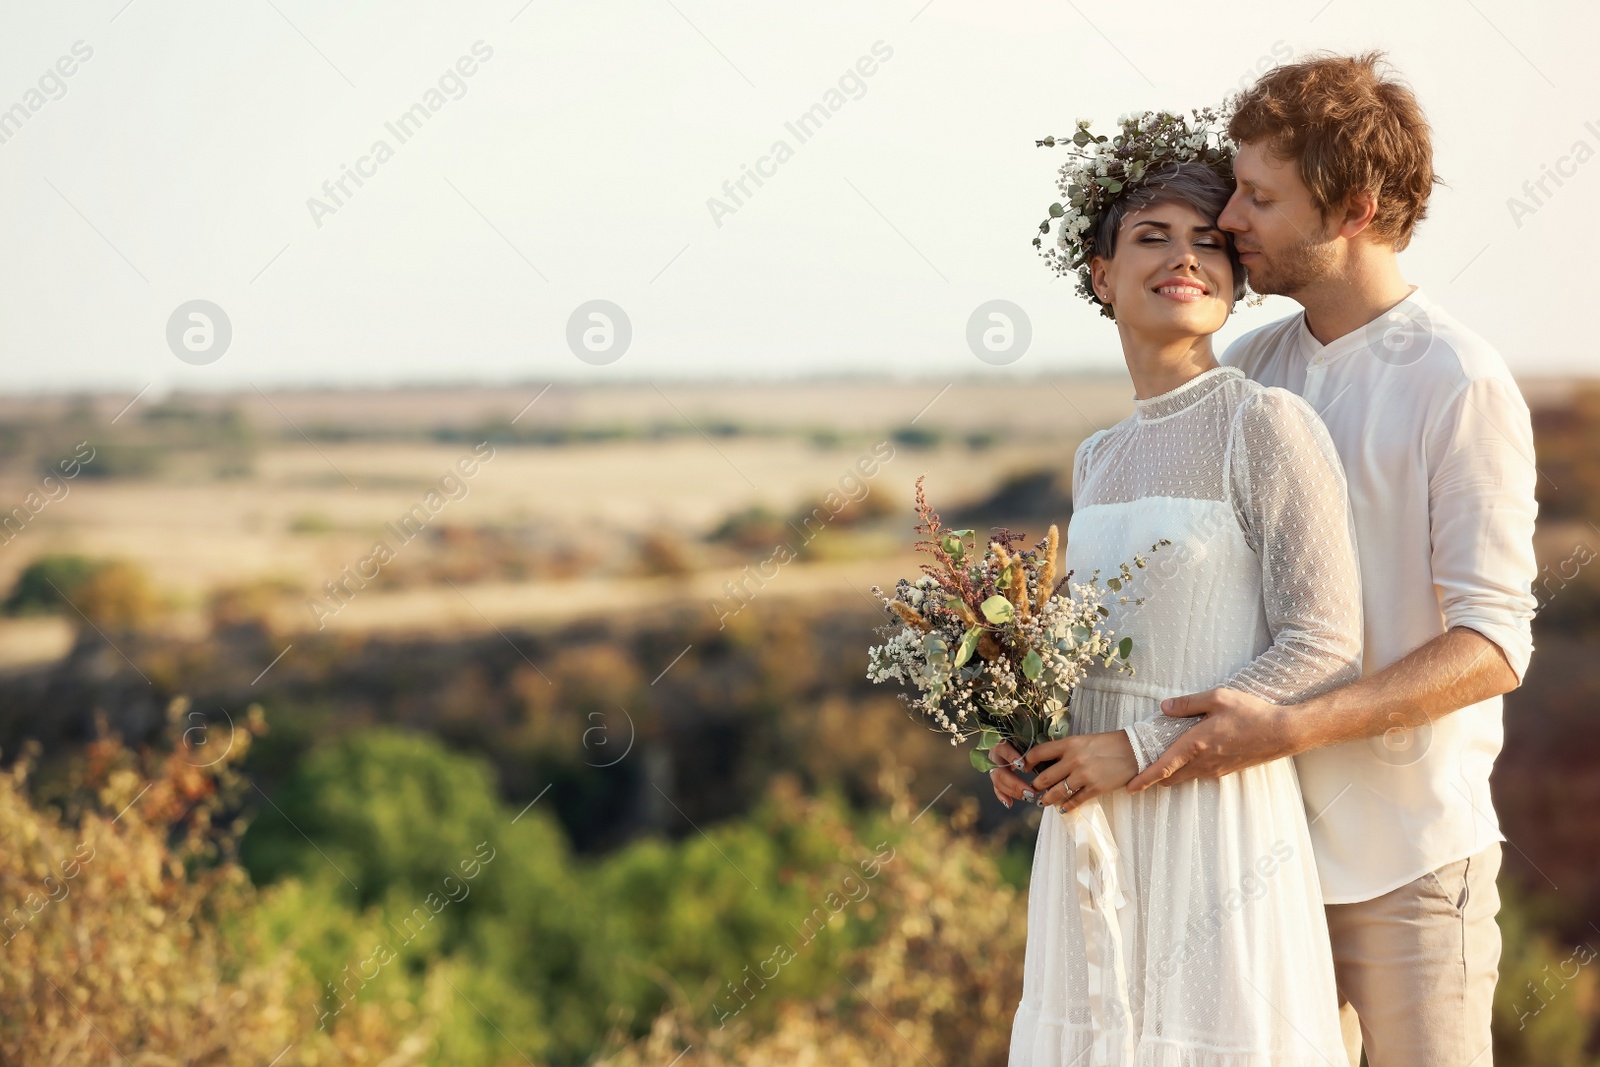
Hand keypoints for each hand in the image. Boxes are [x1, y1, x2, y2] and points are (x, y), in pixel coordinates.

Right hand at [987, 740, 1031, 808]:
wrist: (1015, 738)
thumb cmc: (1026, 738)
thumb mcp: (1028, 738)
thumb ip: (1032, 745)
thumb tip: (1048, 754)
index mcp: (1001, 741)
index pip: (1002, 748)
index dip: (1011, 757)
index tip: (1023, 766)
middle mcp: (995, 754)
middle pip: (1000, 770)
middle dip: (1015, 783)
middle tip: (1031, 792)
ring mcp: (993, 765)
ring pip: (998, 781)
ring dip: (1012, 791)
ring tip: (1027, 797)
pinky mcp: (995, 775)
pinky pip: (996, 788)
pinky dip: (1002, 796)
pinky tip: (1010, 804)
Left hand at [1020, 732, 1137, 815]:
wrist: (1134, 750)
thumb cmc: (1108, 744)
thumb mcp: (1083, 740)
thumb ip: (1066, 750)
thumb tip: (1048, 762)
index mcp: (1069, 744)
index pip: (1038, 753)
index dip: (1027, 762)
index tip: (1023, 767)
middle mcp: (1073, 760)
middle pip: (1044, 777)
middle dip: (1036, 786)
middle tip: (1032, 789)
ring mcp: (1084, 776)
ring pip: (1056, 792)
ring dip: (1047, 799)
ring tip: (1043, 801)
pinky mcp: (1095, 788)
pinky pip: (1075, 801)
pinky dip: (1066, 807)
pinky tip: (1062, 809)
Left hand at [1125, 688, 1293, 791]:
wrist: (1282, 733)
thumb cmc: (1250, 713)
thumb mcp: (1217, 698)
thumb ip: (1187, 703)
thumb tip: (1163, 707)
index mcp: (1196, 744)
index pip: (1163, 766)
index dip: (1144, 778)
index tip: (1129, 787)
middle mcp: (1204, 761)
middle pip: (1170, 777)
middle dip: (1154, 776)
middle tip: (1139, 769)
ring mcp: (1216, 769)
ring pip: (1185, 776)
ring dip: (1171, 772)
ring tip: (1161, 761)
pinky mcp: (1226, 770)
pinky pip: (1199, 773)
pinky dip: (1188, 769)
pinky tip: (1190, 755)